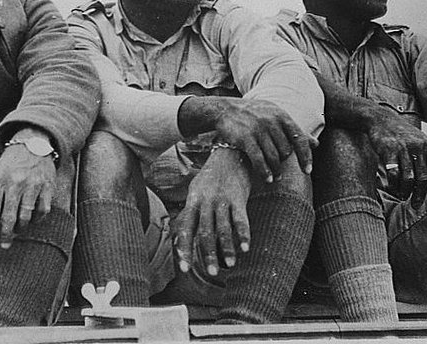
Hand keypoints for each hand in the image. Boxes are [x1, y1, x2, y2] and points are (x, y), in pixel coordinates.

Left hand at [0, 129, 56, 248]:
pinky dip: (37, 219)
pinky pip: (42, 210)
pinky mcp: (47, 186)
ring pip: (25, 216)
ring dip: (20, 229)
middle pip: (8, 216)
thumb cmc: (11, 163)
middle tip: (2, 245)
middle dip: (4, 234)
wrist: (33, 144)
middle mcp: (15, 182)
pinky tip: (31, 221)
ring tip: (15, 233)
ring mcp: (33, 184)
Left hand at [172, 148, 250, 276]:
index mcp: (193, 202)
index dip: (184, 249)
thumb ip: (191, 212)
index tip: (185, 269)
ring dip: (227, 248)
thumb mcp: (196, 191)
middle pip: (205, 232)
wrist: (230, 153)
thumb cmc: (211, 177)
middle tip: (212, 272)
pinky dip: (243, 234)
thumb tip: (181, 236)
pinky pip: (240, 219)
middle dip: (208, 254)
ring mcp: (222, 200)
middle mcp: (206, 202)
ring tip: (230, 265)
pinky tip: (245, 248)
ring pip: (224, 228)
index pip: (186, 229)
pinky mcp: (238, 197)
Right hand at [211, 98, 316, 182]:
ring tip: (275, 178)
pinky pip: (259, 160)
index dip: (305, 156)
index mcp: (281, 115)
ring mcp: (259, 130)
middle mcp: (272, 122)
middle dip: (283, 161)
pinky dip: (264, 172)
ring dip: (276, 171)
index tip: (307, 171)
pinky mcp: (246, 139)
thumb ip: (294, 130)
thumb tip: (316, 144)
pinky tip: (267, 180)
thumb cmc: (254, 114)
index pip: (299, 138)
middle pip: (286, 150)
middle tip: (279, 169)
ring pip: (274, 157)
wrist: (225, 109)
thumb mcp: (275, 116)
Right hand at [366, 110, 426, 207]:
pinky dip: (393, 184)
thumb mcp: (419, 141)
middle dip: (420, 195)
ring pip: (408, 178)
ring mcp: (403, 149)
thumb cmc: (401, 133)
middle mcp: (418, 147)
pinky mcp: (388, 151)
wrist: (381, 119)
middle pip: (423, 178)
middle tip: (415, 205)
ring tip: (403, 197)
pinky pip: (393, 173)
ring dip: (406, 192)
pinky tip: (392, 188)